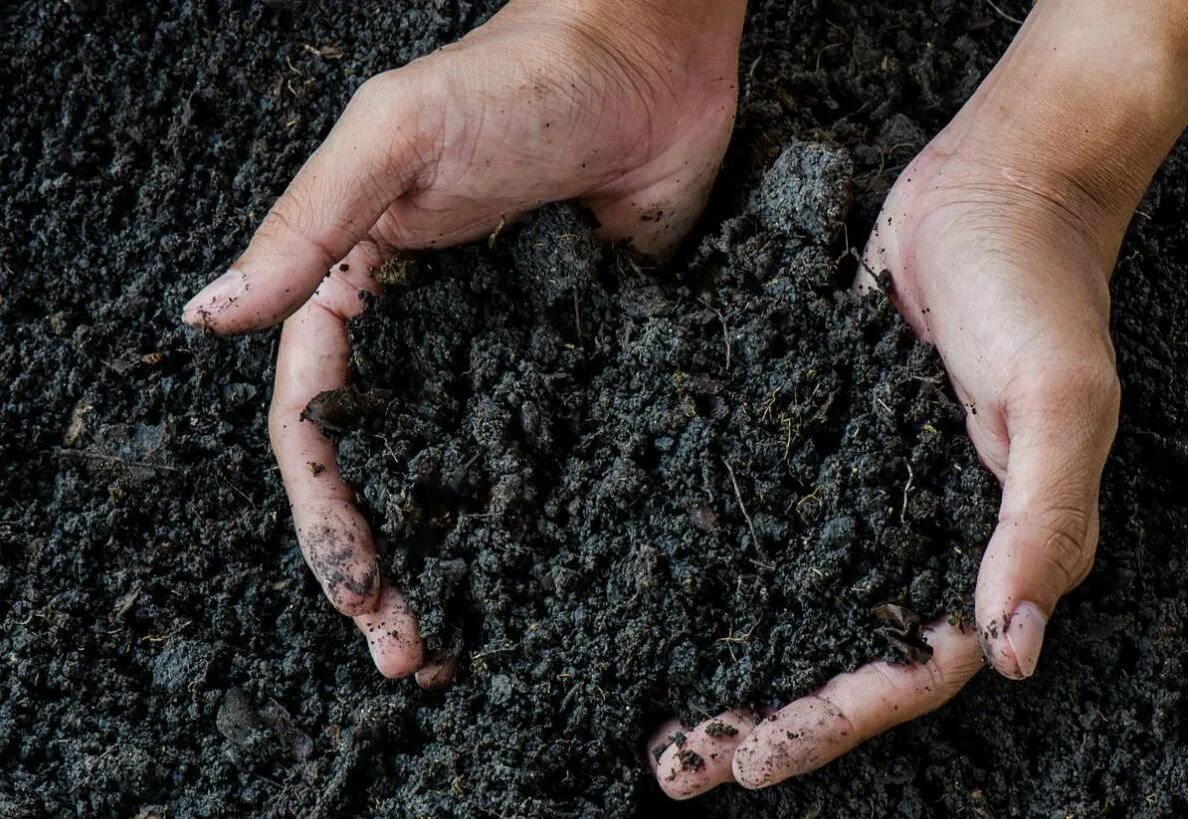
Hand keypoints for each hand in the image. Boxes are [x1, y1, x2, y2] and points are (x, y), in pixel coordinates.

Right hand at [183, 0, 744, 678]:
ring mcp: (504, 353)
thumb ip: (307, 229)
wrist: (651, 57)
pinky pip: (552, 447)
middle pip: (390, 472)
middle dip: (386, 567)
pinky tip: (550, 574)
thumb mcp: (395, 137)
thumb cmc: (517, 78)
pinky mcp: (578, 356)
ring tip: (467, 648)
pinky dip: (542, 516)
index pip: (321, 427)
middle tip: (408, 657)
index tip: (358, 593)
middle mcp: (427, 336)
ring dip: (460, 562)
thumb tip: (205, 316)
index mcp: (359, 293)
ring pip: (466, 477)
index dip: (329, 517)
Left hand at [653, 0, 1186, 797]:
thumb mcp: (1061, 400)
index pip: (910, 671)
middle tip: (676, 767)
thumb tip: (1014, 649)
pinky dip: (724, 569)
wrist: (987, 186)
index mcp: (988, 551)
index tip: (751, 759)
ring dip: (732, 660)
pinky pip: (770, 523)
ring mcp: (865, 494)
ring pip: (795, 604)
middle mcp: (921, 539)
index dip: (835, 722)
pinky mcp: (820, 444)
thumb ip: (1043, 521)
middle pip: (839, 657)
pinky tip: (664, 591)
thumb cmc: (1037, 286)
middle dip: (766, 719)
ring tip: (656, 710)